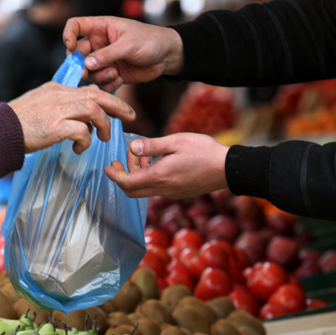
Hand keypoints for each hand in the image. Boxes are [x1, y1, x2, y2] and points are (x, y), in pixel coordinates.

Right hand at [8, 82, 134, 153]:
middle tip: (131, 116)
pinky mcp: (54, 127)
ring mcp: (57, 110)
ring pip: (93, 110)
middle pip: (97, 95)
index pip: (89, 89)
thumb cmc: (19, 124)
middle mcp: (59, 96)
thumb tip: (82, 118)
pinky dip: (85, 141)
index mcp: (57, 89)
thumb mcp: (41, 105)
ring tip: (103, 138)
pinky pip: (82, 131)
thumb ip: (61, 106)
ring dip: (103, 126)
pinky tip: (79, 149)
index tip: (119, 108)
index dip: (109, 98)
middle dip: (118, 105)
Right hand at [63, 16, 183, 91]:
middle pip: (78, 54)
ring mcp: (105, 60)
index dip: (68, 35)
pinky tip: (120, 81)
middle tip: (88, 73)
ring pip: (89, 72)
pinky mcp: (112, 74)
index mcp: (100, 28)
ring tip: (115, 75)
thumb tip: (86, 64)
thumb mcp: (128, 45)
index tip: (71, 48)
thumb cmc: (150, 41)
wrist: (167, 56)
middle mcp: (99, 44)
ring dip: (99, 76)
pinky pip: (101, 83)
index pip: (75, 26)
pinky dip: (107, 85)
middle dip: (82, 65)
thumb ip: (107, 54)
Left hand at [104, 133, 228, 198]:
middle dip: (122, 176)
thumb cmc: (204, 151)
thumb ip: (152, 146)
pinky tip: (157, 162)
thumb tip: (132, 148)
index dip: (114, 175)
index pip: (127, 183)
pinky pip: (156, 189)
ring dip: (137, 175)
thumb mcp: (175, 141)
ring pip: (144, 190)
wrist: (227, 169)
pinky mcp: (179, 193)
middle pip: (132, 191)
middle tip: (120, 160)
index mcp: (159, 176)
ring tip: (142, 155)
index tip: (107, 166)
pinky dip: (149, 177)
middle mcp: (163, 189)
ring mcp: (171, 193)